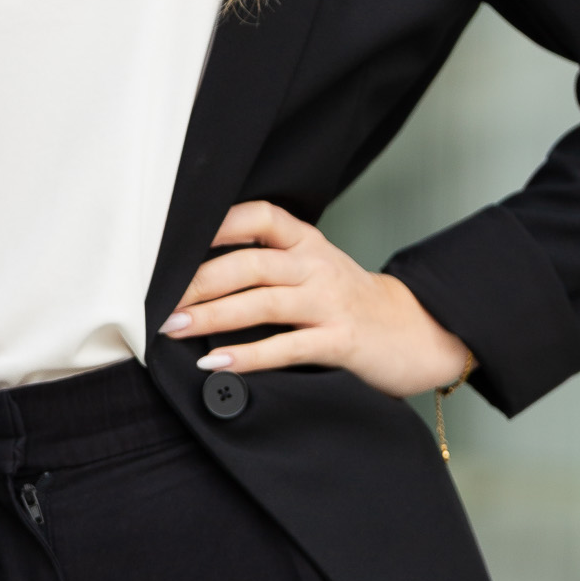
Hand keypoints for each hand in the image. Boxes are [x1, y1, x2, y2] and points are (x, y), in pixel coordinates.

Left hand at [160, 201, 471, 397]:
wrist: (418, 332)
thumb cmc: (352, 301)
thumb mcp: (317, 268)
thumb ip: (274, 263)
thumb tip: (203, 273)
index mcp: (308, 242)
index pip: (260, 215)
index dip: (219, 223)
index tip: (178, 240)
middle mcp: (316, 265)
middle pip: (249, 263)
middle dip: (199, 281)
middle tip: (161, 300)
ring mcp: (329, 302)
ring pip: (262, 301)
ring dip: (214, 316)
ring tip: (176, 328)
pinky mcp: (340, 341)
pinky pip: (287, 346)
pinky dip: (249, 356)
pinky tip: (219, 364)